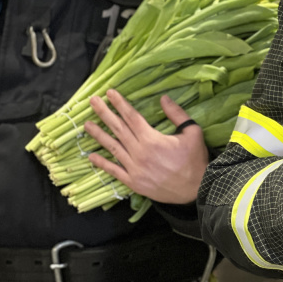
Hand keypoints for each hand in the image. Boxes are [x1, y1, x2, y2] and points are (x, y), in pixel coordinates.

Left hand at [84, 89, 208, 203]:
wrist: (196, 188)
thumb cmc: (195, 159)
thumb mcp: (193, 132)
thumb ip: (177, 114)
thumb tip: (163, 98)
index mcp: (153, 139)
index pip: (132, 117)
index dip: (120, 104)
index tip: (109, 93)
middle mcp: (139, 152)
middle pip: (118, 129)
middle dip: (105, 113)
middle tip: (92, 101)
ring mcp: (134, 168)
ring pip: (113, 148)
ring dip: (98, 135)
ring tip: (86, 124)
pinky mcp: (133, 182)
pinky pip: (114, 171)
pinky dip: (102, 163)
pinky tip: (91, 156)